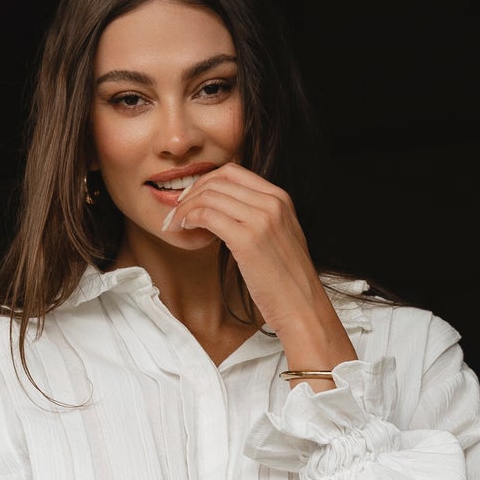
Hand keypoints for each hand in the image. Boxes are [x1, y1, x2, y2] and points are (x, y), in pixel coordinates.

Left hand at [163, 163, 354, 375]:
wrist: (303, 307)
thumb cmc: (287, 282)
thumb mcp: (279, 237)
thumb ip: (258, 218)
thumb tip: (226, 214)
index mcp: (280, 198)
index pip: (232, 172)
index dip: (204, 183)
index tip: (190, 200)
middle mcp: (272, 202)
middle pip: (218, 180)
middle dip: (190, 193)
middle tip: (176, 213)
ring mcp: (261, 219)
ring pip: (209, 196)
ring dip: (185, 208)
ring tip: (175, 224)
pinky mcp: (247, 239)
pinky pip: (208, 216)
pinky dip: (190, 219)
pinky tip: (185, 230)